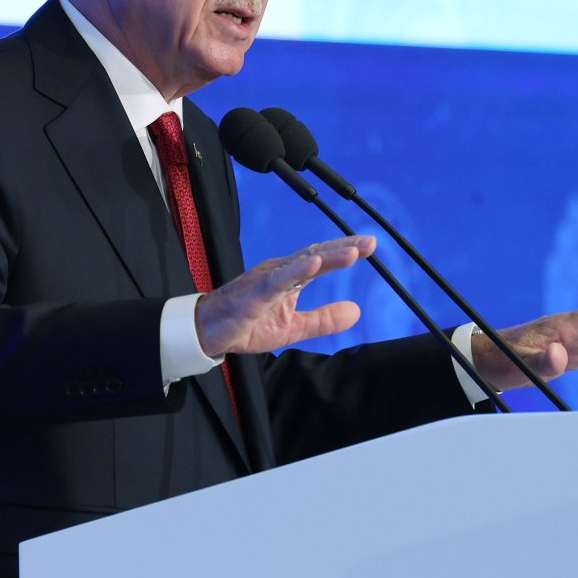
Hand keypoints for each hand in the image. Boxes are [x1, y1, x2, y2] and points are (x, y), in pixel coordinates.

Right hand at [194, 235, 373, 356]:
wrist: (207, 334)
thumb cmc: (246, 324)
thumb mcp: (293, 328)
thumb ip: (324, 319)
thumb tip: (356, 312)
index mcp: (289, 277)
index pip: (322, 260)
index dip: (345, 252)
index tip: (370, 246)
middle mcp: (279, 272)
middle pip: (315, 255)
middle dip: (342, 249)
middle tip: (369, 243)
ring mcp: (265, 280)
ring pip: (299, 264)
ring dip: (326, 257)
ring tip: (351, 253)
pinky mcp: (253, 294)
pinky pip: (276, 281)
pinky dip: (294, 271)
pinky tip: (312, 265)